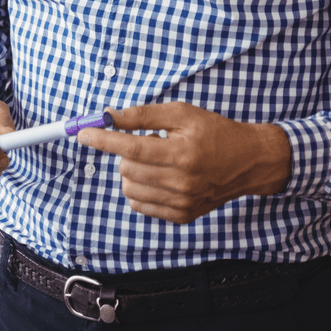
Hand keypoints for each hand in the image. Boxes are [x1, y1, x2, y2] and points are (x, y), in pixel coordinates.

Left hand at [77, 101, 291, 223]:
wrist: (247, 161)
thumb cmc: (214, 131)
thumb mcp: (182, 113)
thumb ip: (144, 115)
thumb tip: (110, 115)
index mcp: (183, 153)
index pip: (131, 148)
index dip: (103, 139)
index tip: (83, 133)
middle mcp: (182, 182)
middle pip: (127, 169)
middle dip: (126, 152)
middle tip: (148, 141)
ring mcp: (181, 203)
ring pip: (130, 188)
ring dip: (132, 171)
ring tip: (156, 159)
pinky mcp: (181, 216)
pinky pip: (140, 205)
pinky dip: (141, 188)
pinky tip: (160, 176)